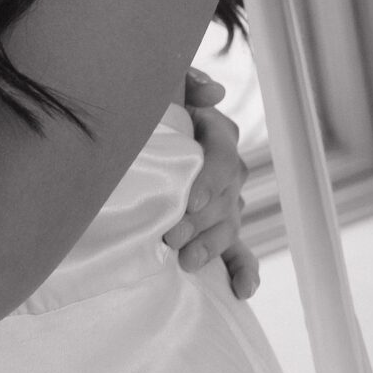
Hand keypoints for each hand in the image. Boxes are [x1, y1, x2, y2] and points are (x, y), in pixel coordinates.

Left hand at [165, 72, 259, 297]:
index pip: (223, 156)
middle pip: (224, 198)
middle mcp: (227, 170)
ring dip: (210, 246)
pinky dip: (243, 271)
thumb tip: (215, 92)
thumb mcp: (158, 86)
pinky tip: (240, 291)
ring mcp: (225, 202)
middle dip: (199, 221)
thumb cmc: (143, 106)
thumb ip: (184, 81)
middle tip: (170, 236)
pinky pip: (239, 252)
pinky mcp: (218, 229)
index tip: (188, 201)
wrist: (128, 132)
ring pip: (228, 227)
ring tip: (186, 261)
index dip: (209, 180)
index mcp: (214, 134)